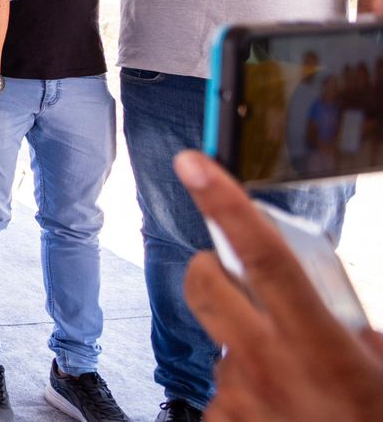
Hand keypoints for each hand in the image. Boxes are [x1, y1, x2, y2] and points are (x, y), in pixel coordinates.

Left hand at [175, 150, 382, 421]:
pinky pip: (222, 389)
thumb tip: (321, 294)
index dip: (226, 204)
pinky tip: (281, 412)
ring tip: (295, 386)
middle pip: (205, 283)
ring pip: (220, 342)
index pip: (265, 256)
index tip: (195, 164)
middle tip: (235, 276)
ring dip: (247, 349)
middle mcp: (268, 366)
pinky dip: (247, 393)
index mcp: (319, 345)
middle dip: (210, 268)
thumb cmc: (372, 415)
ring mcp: (238, 397)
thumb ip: (353, 324)